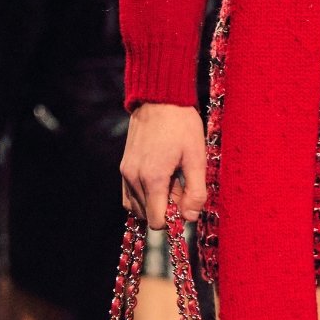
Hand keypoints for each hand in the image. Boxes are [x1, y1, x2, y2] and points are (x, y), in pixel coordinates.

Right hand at [120, 103, 206, 230]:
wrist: (159, 99)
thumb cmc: (182, 125)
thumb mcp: (196, 157)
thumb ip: (195, 191)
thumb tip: (190, 217)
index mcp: (153, 178)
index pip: (157, 221)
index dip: (175, 218)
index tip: (186, 200)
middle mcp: (134, 178)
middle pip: (148, 215)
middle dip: (166, 208)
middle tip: (181, 184)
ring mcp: (125, 172)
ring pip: (137, 207)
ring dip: (155, 202)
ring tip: (171, 179)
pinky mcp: (123, 167)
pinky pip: (129, 195)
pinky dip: (144, 196)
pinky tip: (160, 179)